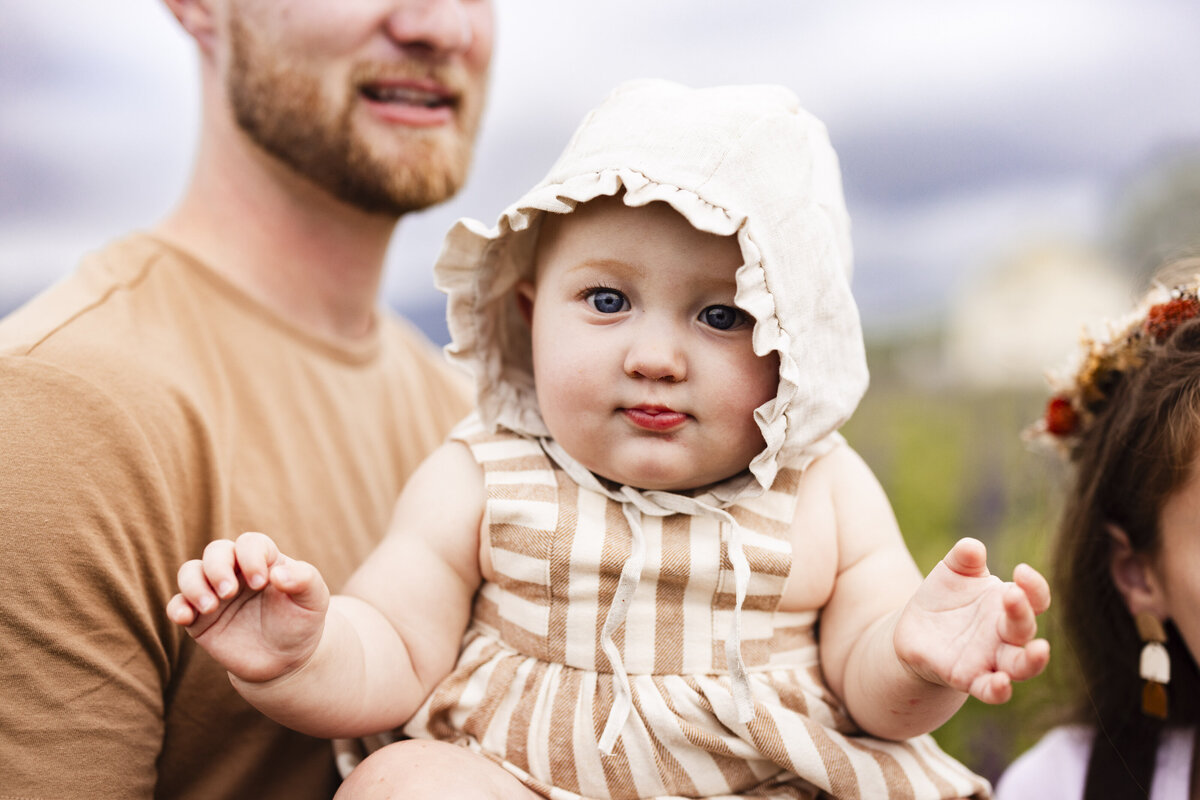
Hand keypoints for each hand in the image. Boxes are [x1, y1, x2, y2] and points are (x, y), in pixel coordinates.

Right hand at [166, 532, 329, 682]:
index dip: (251, 557)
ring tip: (210, 607)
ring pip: (190, 572)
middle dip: (218, 568)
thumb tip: (279, 574)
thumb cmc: (300, 622)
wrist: (284, 660)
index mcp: (264, 560)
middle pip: (216, 551)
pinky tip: (186, 618)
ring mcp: (215, 593)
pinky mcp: (199, 618)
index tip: (261, 582)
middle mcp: (235, 571)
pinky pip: (177, 605)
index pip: (249, 543)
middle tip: (229, 592)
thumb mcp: (314, 600)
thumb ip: (305, 580)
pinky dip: (177, 608)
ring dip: (194, 586)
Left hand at [893, 537, 1050, 703]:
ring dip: (1032, 660)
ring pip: (1021, 665)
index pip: (1035, 598)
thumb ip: (963, 557)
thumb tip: (972, 547)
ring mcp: (991, 659)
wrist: (916, 630)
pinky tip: (1001, 683)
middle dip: (1023, 613)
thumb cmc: (944, 597)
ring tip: (1039, 650)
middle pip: (1026, 629)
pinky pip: (990, 690)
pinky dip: (999, 689)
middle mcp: (1006, 635)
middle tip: (1013, 596)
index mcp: (1009, 605)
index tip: (1021, 571)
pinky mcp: (969, 678)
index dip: (1034, 586)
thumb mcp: (952, 571)